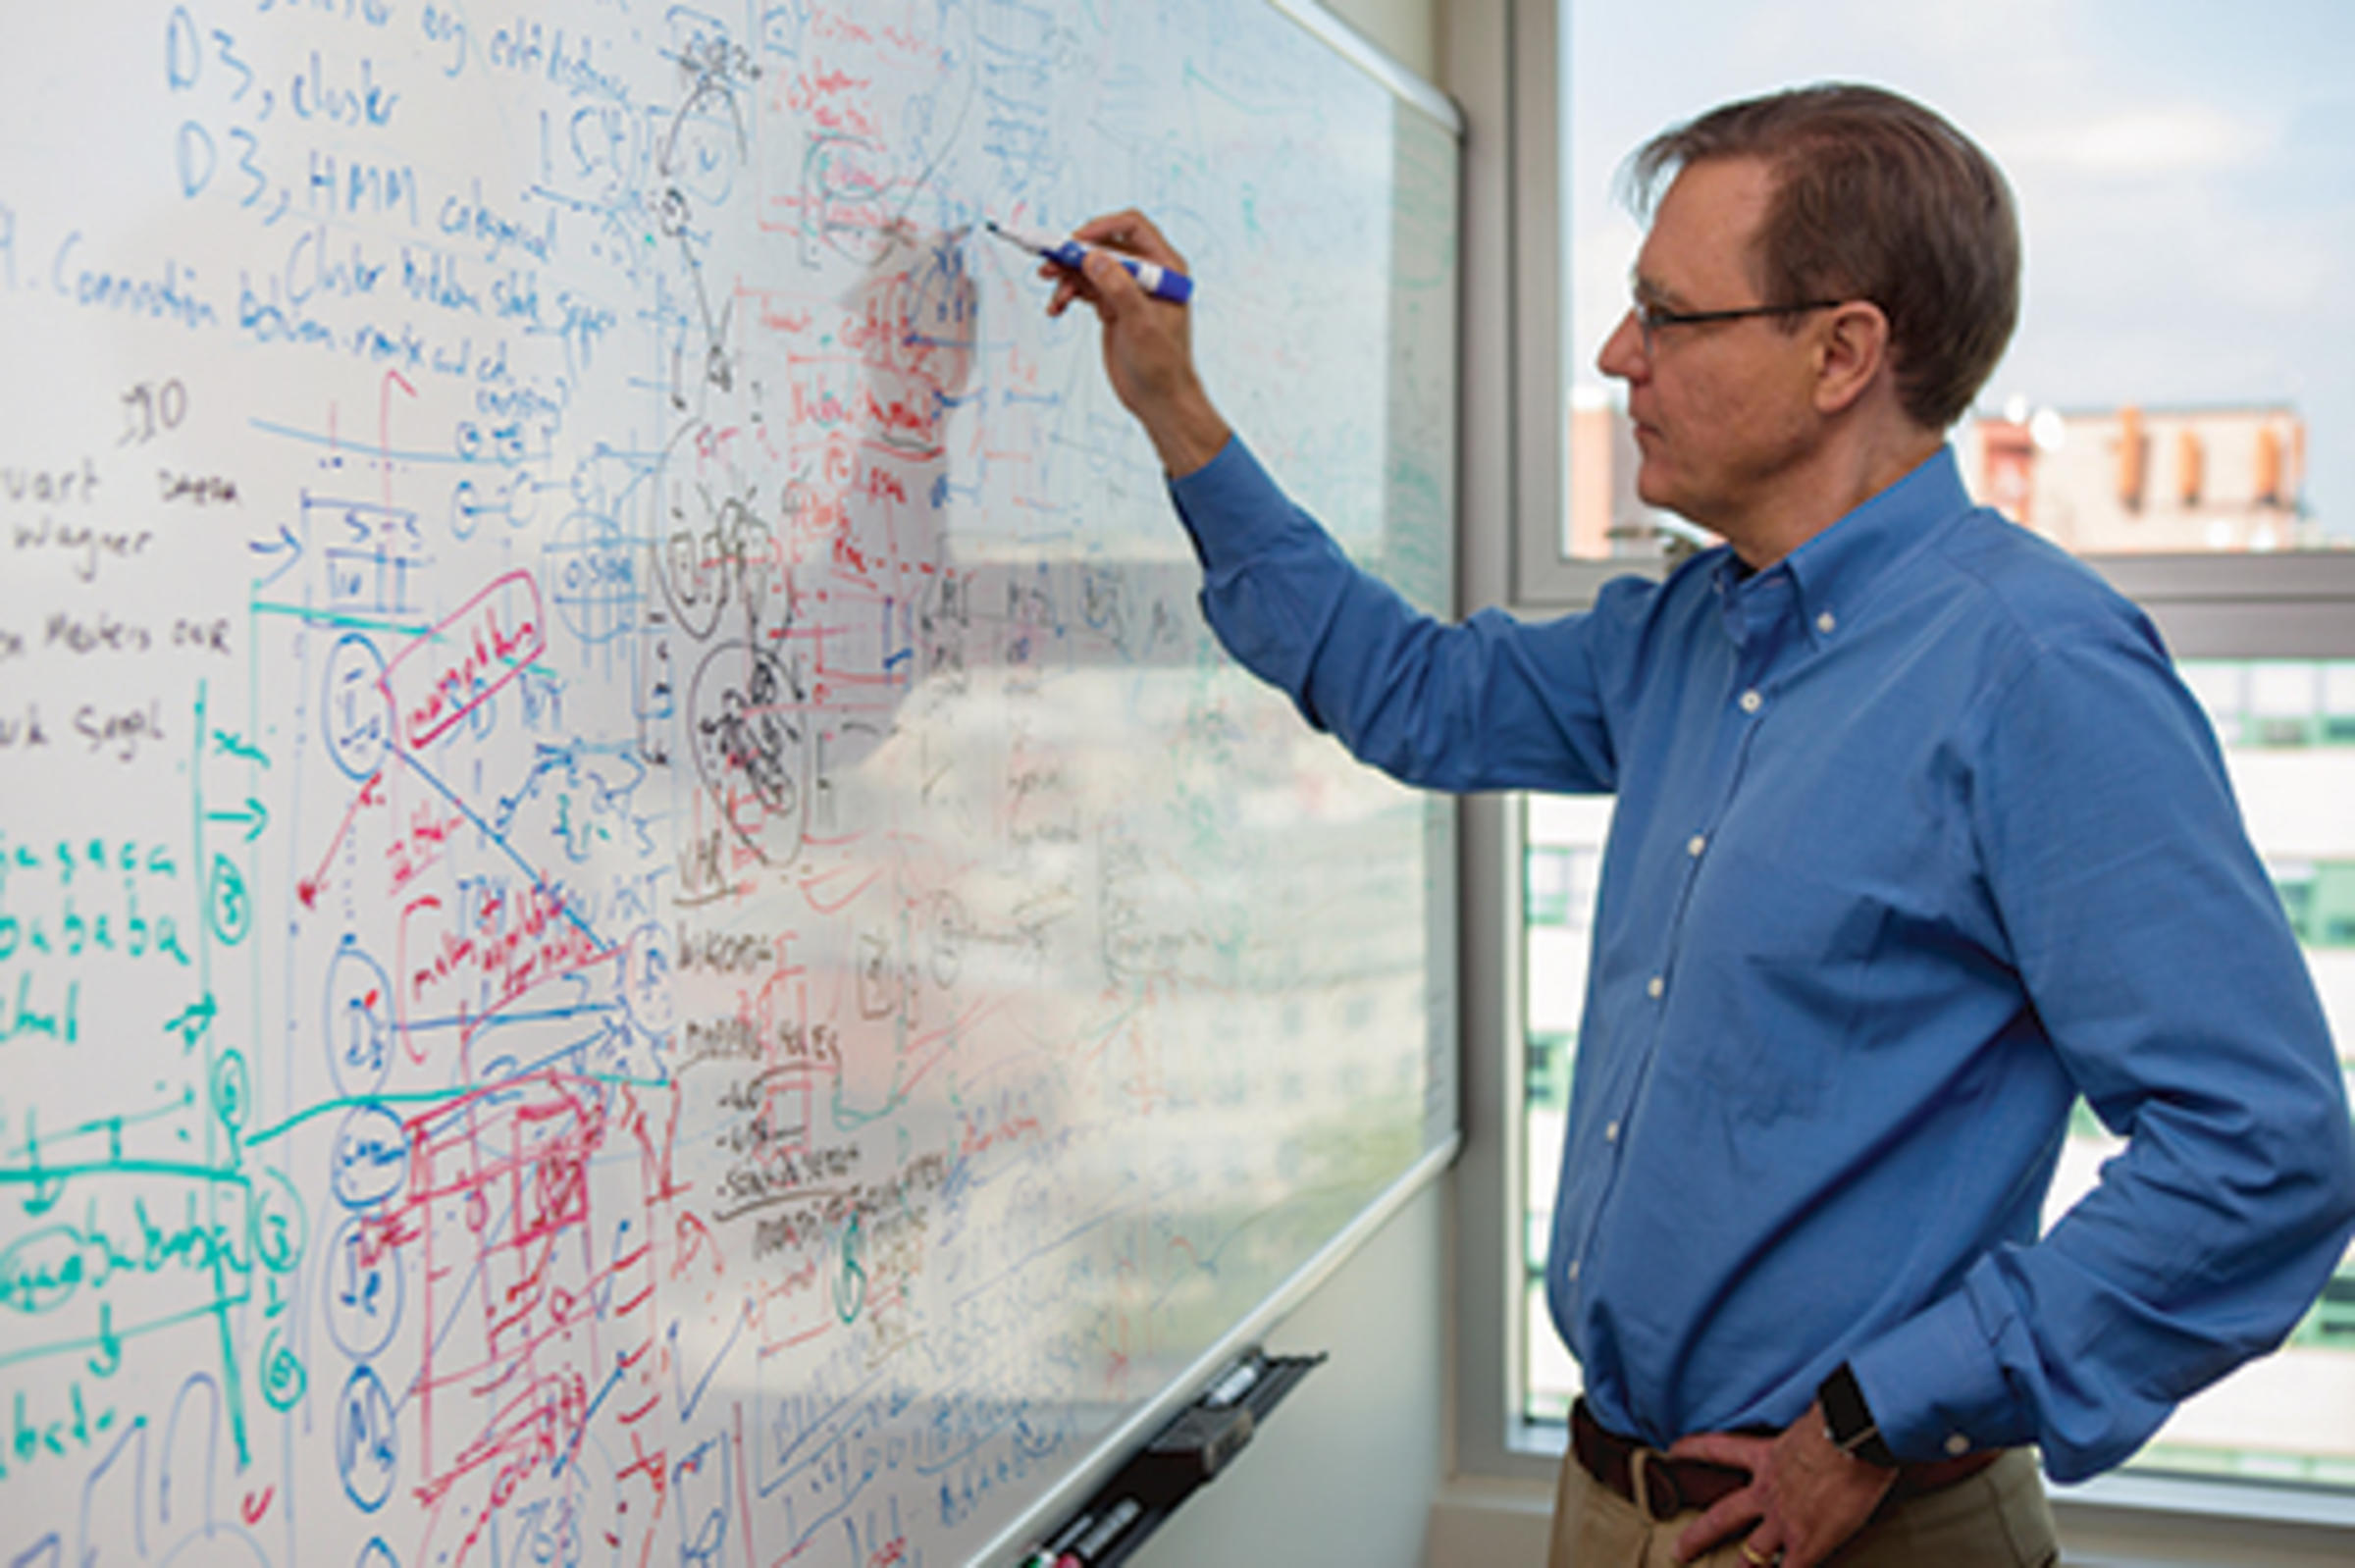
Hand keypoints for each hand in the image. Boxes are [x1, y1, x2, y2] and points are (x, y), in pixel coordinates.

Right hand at [1042, 209, 1230, 475]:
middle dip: (1076, 254)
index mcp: (1166, 268)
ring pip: (1090, 268)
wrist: (1159, 400)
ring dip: (1067, 275)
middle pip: (1105, 246)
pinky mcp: (1112, 307)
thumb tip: (1094, 257)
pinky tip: (1056, 307)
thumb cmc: (1162, 365)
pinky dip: (1068, 294)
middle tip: (1049, 264)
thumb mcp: (1141, 325)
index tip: (1076, 242)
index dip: (1102, 228)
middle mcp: (1147, 274)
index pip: (1133, 228)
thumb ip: (1119, 288)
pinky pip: (1085, 289)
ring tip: (1053, 292)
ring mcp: (1128, 290)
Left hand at [1669, 1402, 1895, 1566]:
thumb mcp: (1811, 1418)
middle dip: (1697, 1537)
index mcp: (1766, 1456)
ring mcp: (1784, 1522)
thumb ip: (1807, 1426)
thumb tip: (1822, 1412)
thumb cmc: (1842, 1420)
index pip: (1719, 1450)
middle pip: (1722, 1518)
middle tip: (1677, 1552)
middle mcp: (1767, 1492)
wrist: (1855, 1438)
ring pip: (1753, 1555)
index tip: (1672, 1451)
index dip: (1693, 1451)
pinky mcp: (1808, 1544)